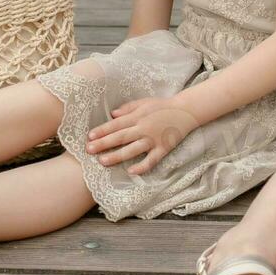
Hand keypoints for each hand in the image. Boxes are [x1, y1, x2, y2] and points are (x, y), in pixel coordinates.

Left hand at [85, 97, 199, 175]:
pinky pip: (152, 159)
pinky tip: (131, 171)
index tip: (89, 136)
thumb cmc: (162, 106)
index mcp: (138, 116)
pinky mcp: (164, 148)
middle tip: (89, 150)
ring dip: (117, 156)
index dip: (102, 130)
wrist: (186, 111)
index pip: (116, 124)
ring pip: (133, 149)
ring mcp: (154, 139)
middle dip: (104, 144)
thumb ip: (127, 108)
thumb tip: (112, 115)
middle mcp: (144, 128)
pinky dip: (142, 166)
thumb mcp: (144, 102)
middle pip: (121, 137)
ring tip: (103, 161)